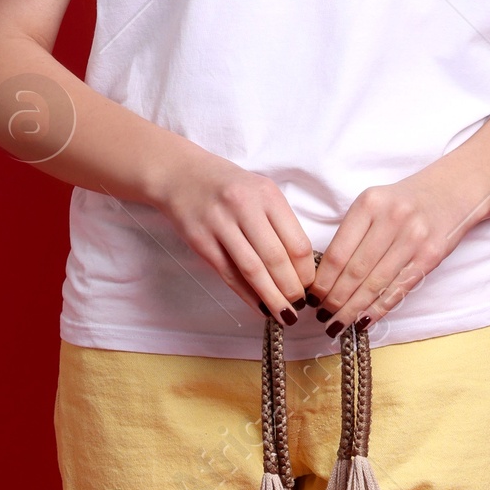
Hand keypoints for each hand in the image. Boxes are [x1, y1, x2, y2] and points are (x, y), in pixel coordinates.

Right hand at [158, 148, 313, 319]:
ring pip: (252, 270)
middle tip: (299, 306)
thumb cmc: (227, 186)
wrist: (180, 174)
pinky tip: (259, 306)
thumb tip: (299, 268)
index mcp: (267, 195)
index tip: (309, 287)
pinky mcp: (201, 240)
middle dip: (291, 289)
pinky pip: (228, 273)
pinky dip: (246, 294)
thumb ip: (279, 223)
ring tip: (283, 314)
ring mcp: (220, 224)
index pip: (297, 242)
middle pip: (276, 259)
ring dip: (271, 297)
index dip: (306, 272)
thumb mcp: (260, 192)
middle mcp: (244, 207)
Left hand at [311, 170, 473, 330]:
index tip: (312, 298)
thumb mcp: (374, 204)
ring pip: (376, 284)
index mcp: (369, 204)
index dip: (323, 281)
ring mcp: (414, 237)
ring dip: (353, 309)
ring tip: (338, 324)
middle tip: (322, 317)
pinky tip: (364, 320)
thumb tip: (325, 277)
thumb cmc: (404, 203)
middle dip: (335, 300)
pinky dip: (379, 308)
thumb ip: (352, 233)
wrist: (451, 191)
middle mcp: (392, 218)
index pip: (338, 252)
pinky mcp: (431, 255)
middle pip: (355, 271)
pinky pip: (399, 289)